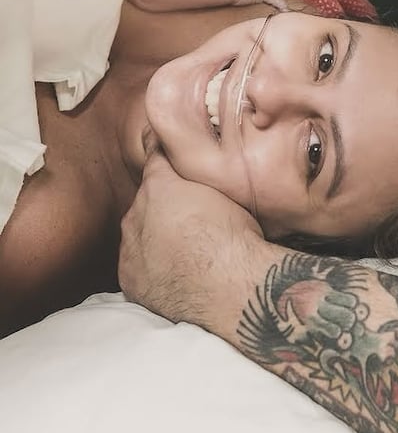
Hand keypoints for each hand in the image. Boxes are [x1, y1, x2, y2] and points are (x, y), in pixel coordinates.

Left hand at [119, 144, 262, 325]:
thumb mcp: (224, 189)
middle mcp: (136, 213)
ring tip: (184, 244)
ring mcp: (129, 248)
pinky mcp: (129, 279)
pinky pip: (135, 262)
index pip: (154, 156)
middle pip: (145, 198)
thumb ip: (200, 171)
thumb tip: (198, 160)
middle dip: (162, 202)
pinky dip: (149, 262)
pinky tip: (174, 266)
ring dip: (153, 233)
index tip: (166, 147)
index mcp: (158, 185)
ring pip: (138, 231)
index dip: (163, 152)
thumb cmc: (233, 235)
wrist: (227, 285)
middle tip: (190, 213)